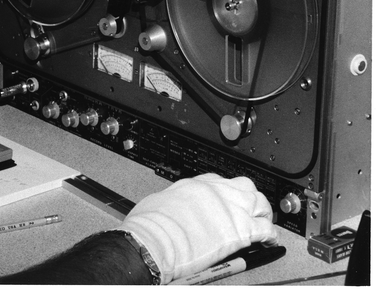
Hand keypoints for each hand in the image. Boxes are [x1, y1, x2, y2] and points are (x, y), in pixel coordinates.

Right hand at [119, 173, 277, 283]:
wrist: (156, 238)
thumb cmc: (152, 223)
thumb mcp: (161, 200)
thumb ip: (175, 202)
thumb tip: (176, 209)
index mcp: (197, 184)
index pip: (220, 181)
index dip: (226, 193)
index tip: (226, 201)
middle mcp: (217, 191)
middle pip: (244, 187)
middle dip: (248, 198)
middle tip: (248, 209)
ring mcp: (231, 209)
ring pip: (259, 203)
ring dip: (262, 212)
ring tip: (262, 222)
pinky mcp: (241, 230)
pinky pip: (266, 229)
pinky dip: (270, 235)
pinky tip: (270, 240)